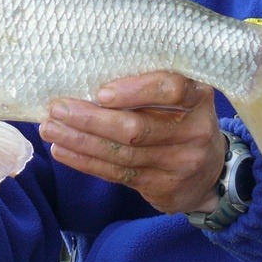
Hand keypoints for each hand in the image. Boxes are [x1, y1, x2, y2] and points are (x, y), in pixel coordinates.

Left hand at [39, 72, 224, 213]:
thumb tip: (90, 74)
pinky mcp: (162, 187)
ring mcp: (179, 163)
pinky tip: (63, 150)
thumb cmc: (183, 120)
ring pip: (121, 154)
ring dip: (80, 141)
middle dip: (91, 119)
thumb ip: (151, 84)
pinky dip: (85, 161)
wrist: (210, 173)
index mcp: (198, 97)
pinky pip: (117, 174)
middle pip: (137, 128)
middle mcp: (193, 131)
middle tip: (57, 108)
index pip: (171, 89)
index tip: (100, 92)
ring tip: (50, 128)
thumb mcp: (182, 96)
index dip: (135, 90)